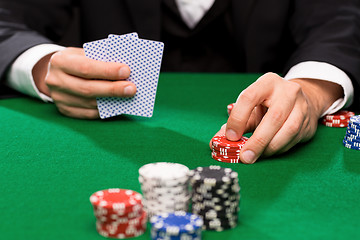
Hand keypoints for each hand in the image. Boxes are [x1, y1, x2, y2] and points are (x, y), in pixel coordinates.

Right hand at [32, 47, 135, 118]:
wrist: (54, 73)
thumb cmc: (75, 61)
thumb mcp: (82, 54)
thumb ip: (99, 60)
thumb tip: (123, 71)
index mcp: (60, 61)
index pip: (85, 68)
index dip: (107, 71)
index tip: (126, 71)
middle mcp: (56, 81)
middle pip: (88, 88)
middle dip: (113, 89)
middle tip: (131, 88)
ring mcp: (59, 98)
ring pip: (90, 102)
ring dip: (111, 100)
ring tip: (128, 96)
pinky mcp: (65, 110)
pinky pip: (89, 113)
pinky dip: (105, 110)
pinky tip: (118, 105)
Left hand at [211, 72, 342, 163]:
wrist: (299, 100)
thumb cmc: (268, 105)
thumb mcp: (251, 107)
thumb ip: (236, 122)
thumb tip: (217, 142)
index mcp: (267, 82)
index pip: (250, 97)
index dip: (238, 118)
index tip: (231, 137)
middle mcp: (287, 91)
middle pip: (274, 117)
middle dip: (257, 141)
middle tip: (245, 157)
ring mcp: (301, 106)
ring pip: (288, 130)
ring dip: (270, 147)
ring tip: (256, 156)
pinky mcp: (309, 121)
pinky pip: (294, 139)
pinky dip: (279, 149)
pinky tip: (268, 152)